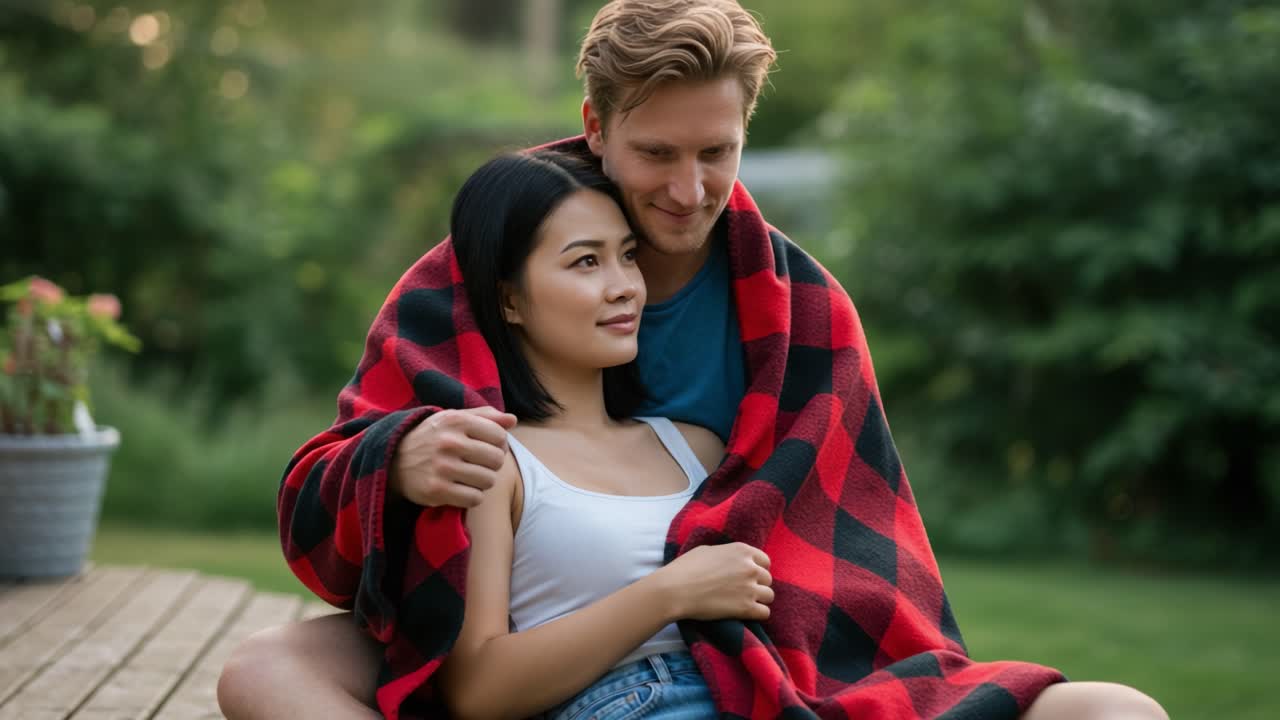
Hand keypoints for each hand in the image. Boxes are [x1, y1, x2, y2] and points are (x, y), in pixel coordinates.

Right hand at [390, 406, 516, 507]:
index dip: (499, 445)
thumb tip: (512, 420)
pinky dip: (472, 497)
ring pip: (488, 481)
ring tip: (469, 477)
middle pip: (497, 460)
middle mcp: (450, 442)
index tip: (487, 448)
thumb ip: (485, 416)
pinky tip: (462, 490)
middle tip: (478, 464)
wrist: (393, 460)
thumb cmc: (432, 437)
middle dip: (491, 464)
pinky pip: (475, 498)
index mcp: (456, 420)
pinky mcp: (437, 490)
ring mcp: (443, 467)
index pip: (500, 436)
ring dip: (482, 482)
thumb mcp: (453, 418)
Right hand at [654, 543, 772, 621]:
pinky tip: (746, 614)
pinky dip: (758, 614)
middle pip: (767, 579)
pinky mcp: (746, 608)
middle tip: (743, 592)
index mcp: (742, 551)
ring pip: (769, 596)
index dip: (757, 569)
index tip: (748, 577)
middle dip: (757, 585)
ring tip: (744, 604)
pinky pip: (765, 612)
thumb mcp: (708, 550)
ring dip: (759, 600)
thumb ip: (727, 554)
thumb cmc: (686, 568)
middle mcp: (750, 567)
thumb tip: (732, 559)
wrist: (675, 590)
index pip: (765, 561)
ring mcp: (750, 588)